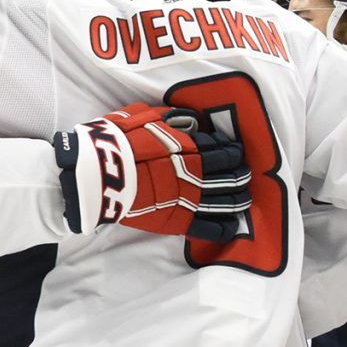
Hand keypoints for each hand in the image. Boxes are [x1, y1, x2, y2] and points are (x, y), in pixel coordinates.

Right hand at [54, 104, 250, 240]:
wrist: (101, 173)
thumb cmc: (120, 141)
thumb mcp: (146, 116)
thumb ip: (172, 118)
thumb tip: (190, 120)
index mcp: (191, 149)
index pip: (223, 150)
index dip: (233, 151)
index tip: (235, 151)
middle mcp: (196, 175)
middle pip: (230, 177)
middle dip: (241, 175)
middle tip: (245, 175)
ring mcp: (189, 200)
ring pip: (226, 202)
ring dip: (239, 200)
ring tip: (244, 199)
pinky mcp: (178, 222)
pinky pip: (209, 229)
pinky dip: (224, 228)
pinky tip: (231, 225)